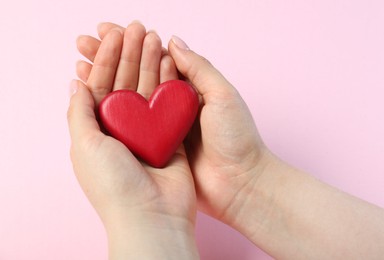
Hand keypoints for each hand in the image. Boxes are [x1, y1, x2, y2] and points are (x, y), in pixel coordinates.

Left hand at [69, 22, 198, 258]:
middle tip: (135, 28)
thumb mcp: (84, 146)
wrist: (152, 216)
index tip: (112, 35)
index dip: (104, 59)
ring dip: (148, 62)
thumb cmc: (113, 185)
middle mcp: (122, 129)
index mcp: (98, 131)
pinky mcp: (170, 136)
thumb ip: (79, 113)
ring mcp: (147, 132)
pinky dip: (167, 82)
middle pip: (124, 83)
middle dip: (128, 55)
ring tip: (152, 36)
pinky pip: (168, 104)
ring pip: (147, 89)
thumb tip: (75, 84)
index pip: (99, 86)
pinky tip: (168, 60)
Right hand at [77, 22, 272, 228]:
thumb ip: (198, 68)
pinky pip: (130, 123)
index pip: (154, 57)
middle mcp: (171, 103)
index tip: (106, 30)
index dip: (130, 43)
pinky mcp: (155, 145)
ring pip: (128, 96)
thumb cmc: (237, 137)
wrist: (239, 182)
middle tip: (83, 43)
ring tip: (80, 64)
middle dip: (110, 57)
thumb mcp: (223, 96)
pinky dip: (111, 109)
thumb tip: (172, 41)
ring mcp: (161, 125)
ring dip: (104, 79)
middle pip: (135, 74)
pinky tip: (92, 98)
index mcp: (189, 87)